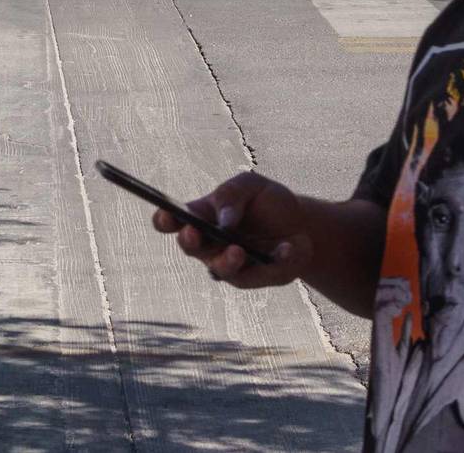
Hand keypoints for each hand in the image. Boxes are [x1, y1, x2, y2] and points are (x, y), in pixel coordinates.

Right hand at [157, 171, 311, 289]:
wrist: (299, 224)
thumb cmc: (266, 202)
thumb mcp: (250, 186)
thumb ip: (232, 194)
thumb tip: (224, 220)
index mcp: (202, 216)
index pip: (173, 220)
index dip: (164, 219)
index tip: (165, 214)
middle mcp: (210, 244)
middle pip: (189, 247)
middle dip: (188, 241)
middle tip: (193, 233)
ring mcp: (230, 264)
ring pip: (219, 269)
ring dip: (226, 261)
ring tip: (238, 250)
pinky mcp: (255, 277)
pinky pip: (260, 274)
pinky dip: (275, 259)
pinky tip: (286, 248)